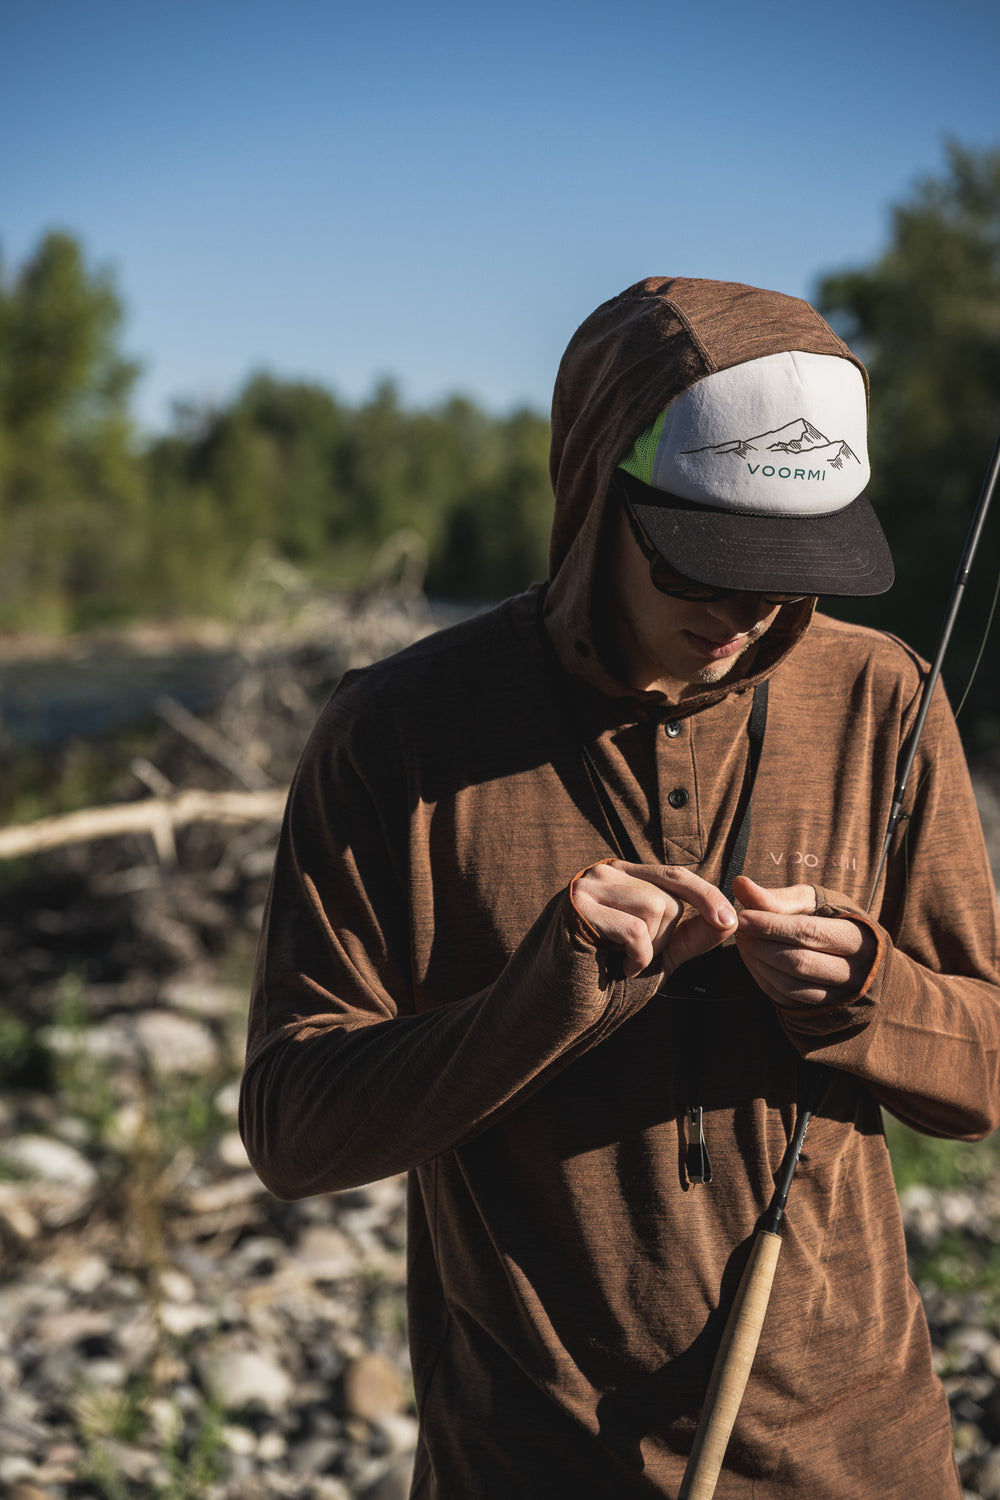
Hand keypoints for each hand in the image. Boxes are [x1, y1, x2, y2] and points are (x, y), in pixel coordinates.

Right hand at [571, 861, 737, 978]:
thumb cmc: (608, 977)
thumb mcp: (660, 953)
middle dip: (662, 939)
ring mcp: (589, 885)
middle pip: (668, 899)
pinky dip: (635, 958)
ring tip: (620, 960)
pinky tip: (614, 966)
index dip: (705, 896)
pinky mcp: (578, 905)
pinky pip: (635, 930)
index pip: (675, 876)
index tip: (730, 920)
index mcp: (624, 876)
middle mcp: (606, 872)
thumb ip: (692, 934)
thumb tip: (731, 919)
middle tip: (631, 957)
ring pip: (654, 909)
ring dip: (647, 949)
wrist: (564, 1005)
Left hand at [732, 875, 877, 1008]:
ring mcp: (842, 997)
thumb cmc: (830, 919)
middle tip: (739, 930)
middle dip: (762, 945)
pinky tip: (751, 960)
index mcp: (859, 937)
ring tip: (743, 943)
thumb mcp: (812, 902)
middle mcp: (857, 972)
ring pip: (791, 985)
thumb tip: (740, 883)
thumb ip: (777, 897)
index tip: (743, 917)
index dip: (772, 926)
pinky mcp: (823, 1011)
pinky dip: (763, 979)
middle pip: (799, 962)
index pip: (809, 932)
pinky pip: (787, 999)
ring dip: (759, 964)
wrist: (857, 955)